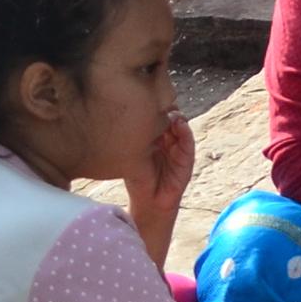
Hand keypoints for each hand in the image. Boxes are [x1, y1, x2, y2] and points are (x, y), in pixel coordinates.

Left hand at [126, 109, 194, 264]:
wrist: (148, 204)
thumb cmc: (136, 178)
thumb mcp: (130, 154)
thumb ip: (129, 139)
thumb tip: (112, 116)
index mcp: (156, 136)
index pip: (158, 115)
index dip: (153, 105)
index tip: (144, 97)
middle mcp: (169, 139)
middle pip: (169, 117)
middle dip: (164, 108)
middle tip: (157, 102)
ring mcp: (179, 148)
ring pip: (180, 125)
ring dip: (175, 117)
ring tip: (168, 111)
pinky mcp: (186, 159)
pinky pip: (188, 142)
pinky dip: (185, 131)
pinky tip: (177, 124)